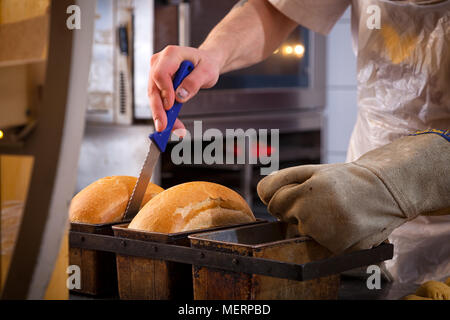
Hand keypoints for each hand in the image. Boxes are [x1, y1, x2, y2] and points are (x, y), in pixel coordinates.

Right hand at [148, 45, 221, 132]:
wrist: (206, 62)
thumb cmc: (206, 63)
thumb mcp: (207, 71)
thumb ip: (194, 82)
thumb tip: (180, 96)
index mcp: (171, 55)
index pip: (160, 73)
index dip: (164, 91)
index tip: (171, 106)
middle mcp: (160, 63)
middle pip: (153, 88)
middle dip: (158, 110)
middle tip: (163, 127)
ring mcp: (157, 73)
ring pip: (154, 97)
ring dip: (162, 115)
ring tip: (171, 129)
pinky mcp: (158, 84)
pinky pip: (159, 101)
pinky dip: (166, 114)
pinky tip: (174, 125)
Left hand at [257, 133, 449, 253]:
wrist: (385, 190)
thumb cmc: (344, 180)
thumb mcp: (312, 171)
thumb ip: (282, 180)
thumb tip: (260, 193)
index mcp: (306, 193)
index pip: (274, 203)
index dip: (287, 197)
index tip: (306, 192)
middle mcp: (314, 216)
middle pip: (287, 221)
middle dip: (299, 211)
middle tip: (324, 201)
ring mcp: (327, 235)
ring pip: (302, 235)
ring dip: (313, 226)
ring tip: (335, 212)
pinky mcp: (339, 249)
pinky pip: (319, 246)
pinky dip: (327, 238)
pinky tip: (342, 225)